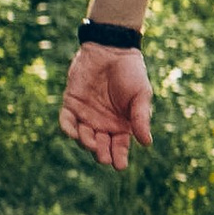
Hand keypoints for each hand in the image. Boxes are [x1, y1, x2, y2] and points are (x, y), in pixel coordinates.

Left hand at [61, 43, 152, 171]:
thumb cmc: (131, 72)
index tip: (119, 166)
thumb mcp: (141, 95)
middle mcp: (103, 124)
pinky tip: (75, 132)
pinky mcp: (71, 104)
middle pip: (100, 146)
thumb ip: (141, 118)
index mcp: (121, 124)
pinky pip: (66, 122)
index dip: (119, 157)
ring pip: (83, 137)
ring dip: (86, 143)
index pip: (119, 147)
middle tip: (104, 157)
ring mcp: (86, 115)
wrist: (112, 49)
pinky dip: (69, 129)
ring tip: (92, 143)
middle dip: (102, 154)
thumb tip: (147, 143)